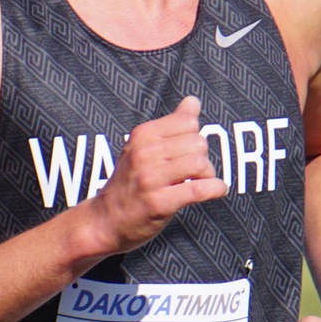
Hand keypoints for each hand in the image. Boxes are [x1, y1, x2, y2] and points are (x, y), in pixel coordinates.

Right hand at [86, 96, 228, 253]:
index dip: (194, 137)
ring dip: (208, 175)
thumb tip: (193, 101)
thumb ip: (171, 124)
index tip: (186, 153)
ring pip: (200, 164)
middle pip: (198, 143)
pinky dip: (215, 189)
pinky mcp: (159, 203)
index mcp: (142, 135)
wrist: (105, 221)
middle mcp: (144, 154)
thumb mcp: (142, 147)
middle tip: (194, 172)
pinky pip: (199, 190)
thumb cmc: (128, 183)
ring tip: (200, 182)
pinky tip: (216, 191)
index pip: (188, 122)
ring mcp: (150, 179)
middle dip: (202, 158)